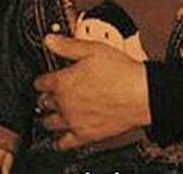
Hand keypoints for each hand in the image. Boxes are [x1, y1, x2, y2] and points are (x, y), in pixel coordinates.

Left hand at [34, 35, 149, 149]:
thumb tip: (50, 40)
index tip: (42, 80)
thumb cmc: (120, 72)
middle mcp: (65, 103)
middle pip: (44, 102)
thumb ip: (67, 45)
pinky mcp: (86, 135)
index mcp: (63, 82)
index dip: (41, 79)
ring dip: (47, 118)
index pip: (41, 82)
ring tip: (49, 115)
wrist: (141, 95)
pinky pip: (65, 143)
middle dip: (44, 98)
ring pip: (50, 123)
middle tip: (47, 96)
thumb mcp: (91, 49)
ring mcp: (74, 121)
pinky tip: (59, 139)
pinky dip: (59, 142)